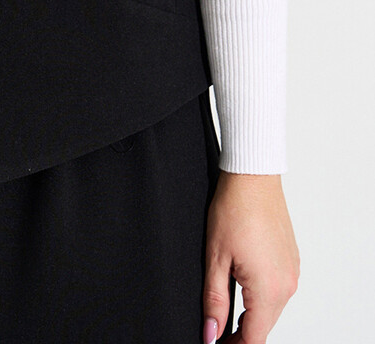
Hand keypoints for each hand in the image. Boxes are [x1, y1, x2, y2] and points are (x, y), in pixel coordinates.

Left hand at [202, 171, 298, 342]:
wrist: (253, 177)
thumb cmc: (234, 209)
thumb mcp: (215, 257)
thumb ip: (214, 301)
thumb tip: (211, 333)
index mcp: (268, 289)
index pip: (254, 338)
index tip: (217, 343)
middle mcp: (286, 285)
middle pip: (264, 327)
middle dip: (241, 334)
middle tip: (216, 331)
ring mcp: (292, 273)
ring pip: (271, 310)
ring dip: (251, 315)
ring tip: (226, 311)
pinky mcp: (292, 261)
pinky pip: (278, 290)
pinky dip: (262, 297)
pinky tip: (243, 287)